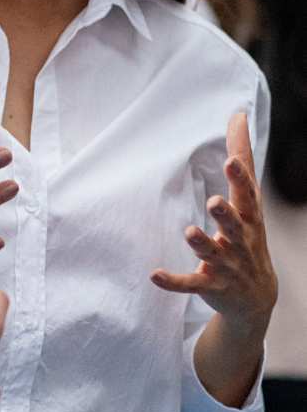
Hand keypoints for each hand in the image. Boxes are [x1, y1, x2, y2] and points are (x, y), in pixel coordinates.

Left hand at [151, 112, 276, 338]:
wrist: (256, 297)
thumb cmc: (249, 236)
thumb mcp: (249, 200)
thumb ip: (242, 158)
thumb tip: (240, 114)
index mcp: (249, 217)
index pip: (247, 196)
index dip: (240, 180)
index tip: (232, 161)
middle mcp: (240, 241)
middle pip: (234, 226)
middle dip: (225, 214)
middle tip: (213, 201)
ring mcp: (226, 265)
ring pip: (213, 254)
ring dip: (201, 244)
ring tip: (189, 231)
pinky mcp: (210, 285)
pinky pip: (191, 283)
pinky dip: (174, 281)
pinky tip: (155, 274)